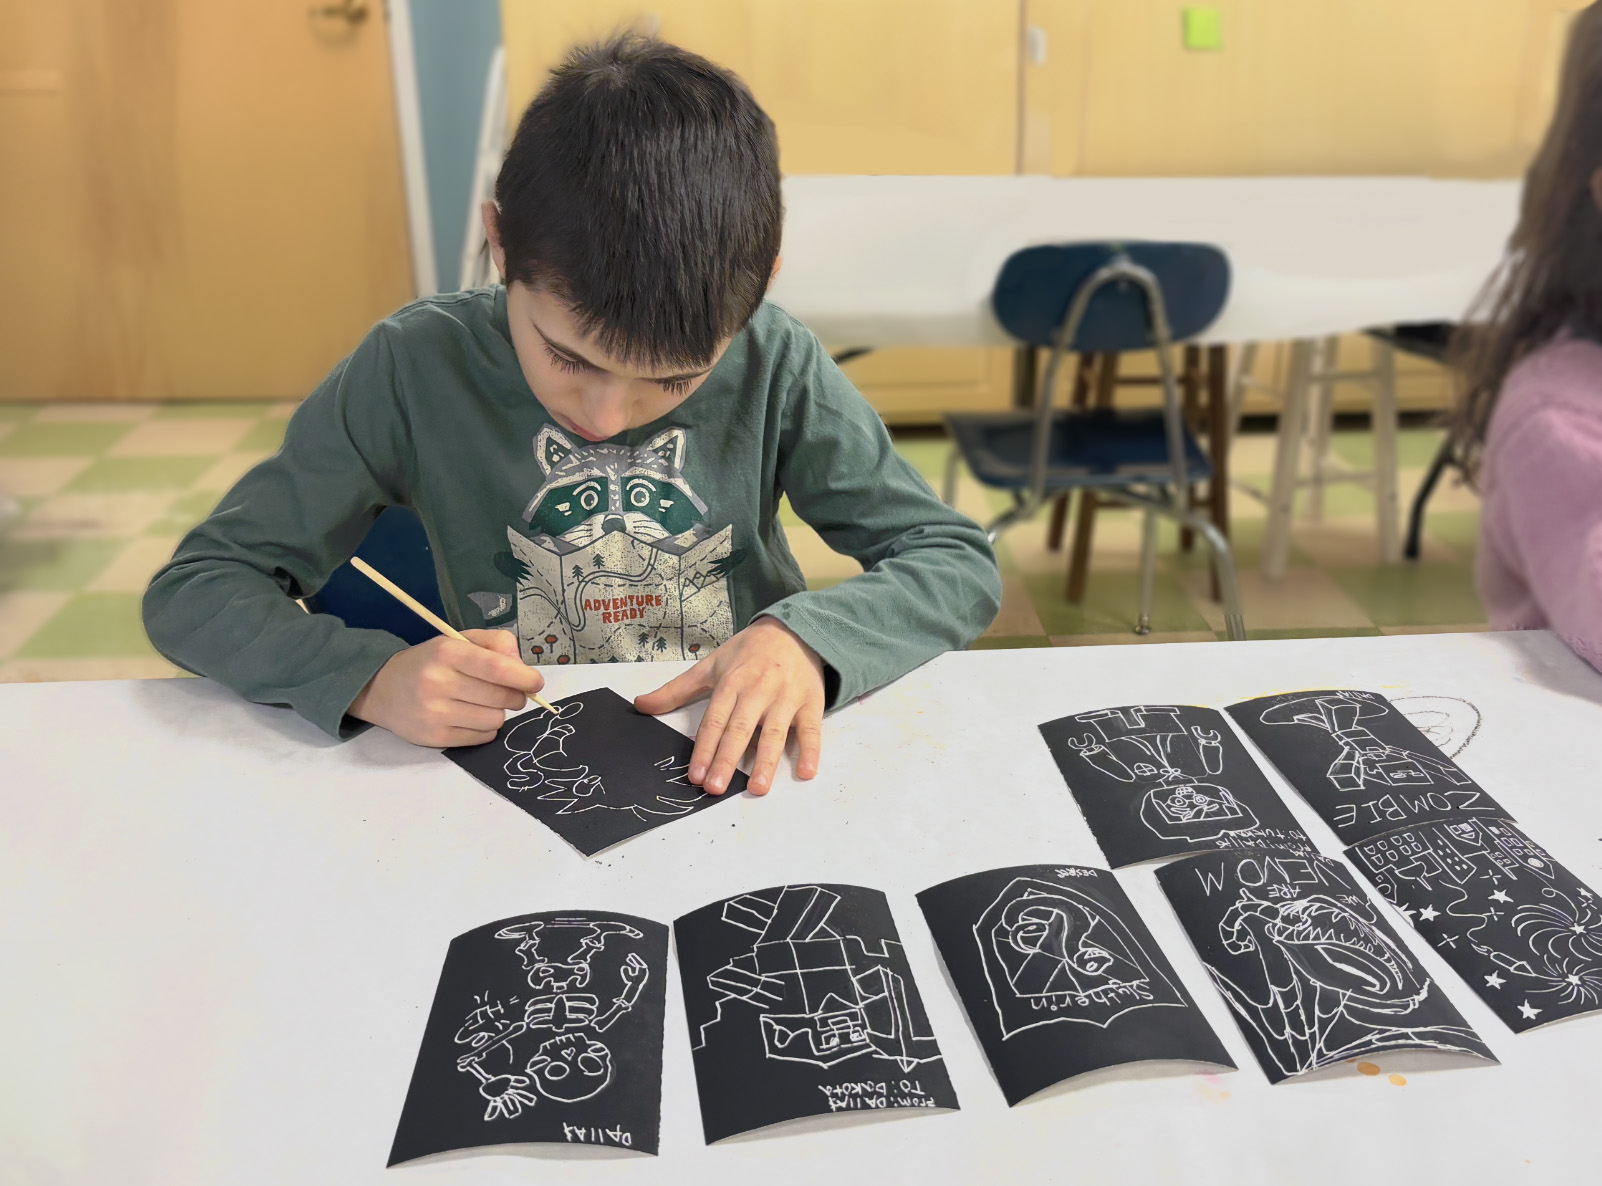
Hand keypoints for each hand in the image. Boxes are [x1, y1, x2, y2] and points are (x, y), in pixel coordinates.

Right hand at [349, 629, 544, 747]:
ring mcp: (435, 713)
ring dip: (498, 712)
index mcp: (447, 653)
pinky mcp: (435, 738)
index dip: (523, 677)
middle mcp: (438, 682)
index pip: (496, 668)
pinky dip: (485, 728)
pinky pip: (482, 737)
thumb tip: (521, 667)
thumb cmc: (431, 662)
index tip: (536, 682)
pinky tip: (471, 716)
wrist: (383, 688)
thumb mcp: (459, 641)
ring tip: (483, 703)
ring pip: (494, 720)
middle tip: (510, 692)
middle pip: (501, 698)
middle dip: (516, 696)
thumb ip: (496, 644)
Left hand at [634, 617, 823, 795]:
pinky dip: (811, 751)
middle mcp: (758, 690)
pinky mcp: (810, 702)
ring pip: (775, 733)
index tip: (695, 775)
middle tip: (715, 788)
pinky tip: (805, 772)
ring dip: (767, 762)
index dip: (704, 749)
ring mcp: (786, 697)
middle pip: (740, 730)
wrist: (793, 630)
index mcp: (732, 682)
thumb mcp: (711, 665)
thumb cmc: (748, 652)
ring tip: (758, 788)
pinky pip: (811, 729)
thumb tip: (640, 705)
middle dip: (727, 760)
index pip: (714, 721)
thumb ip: (676, 690)